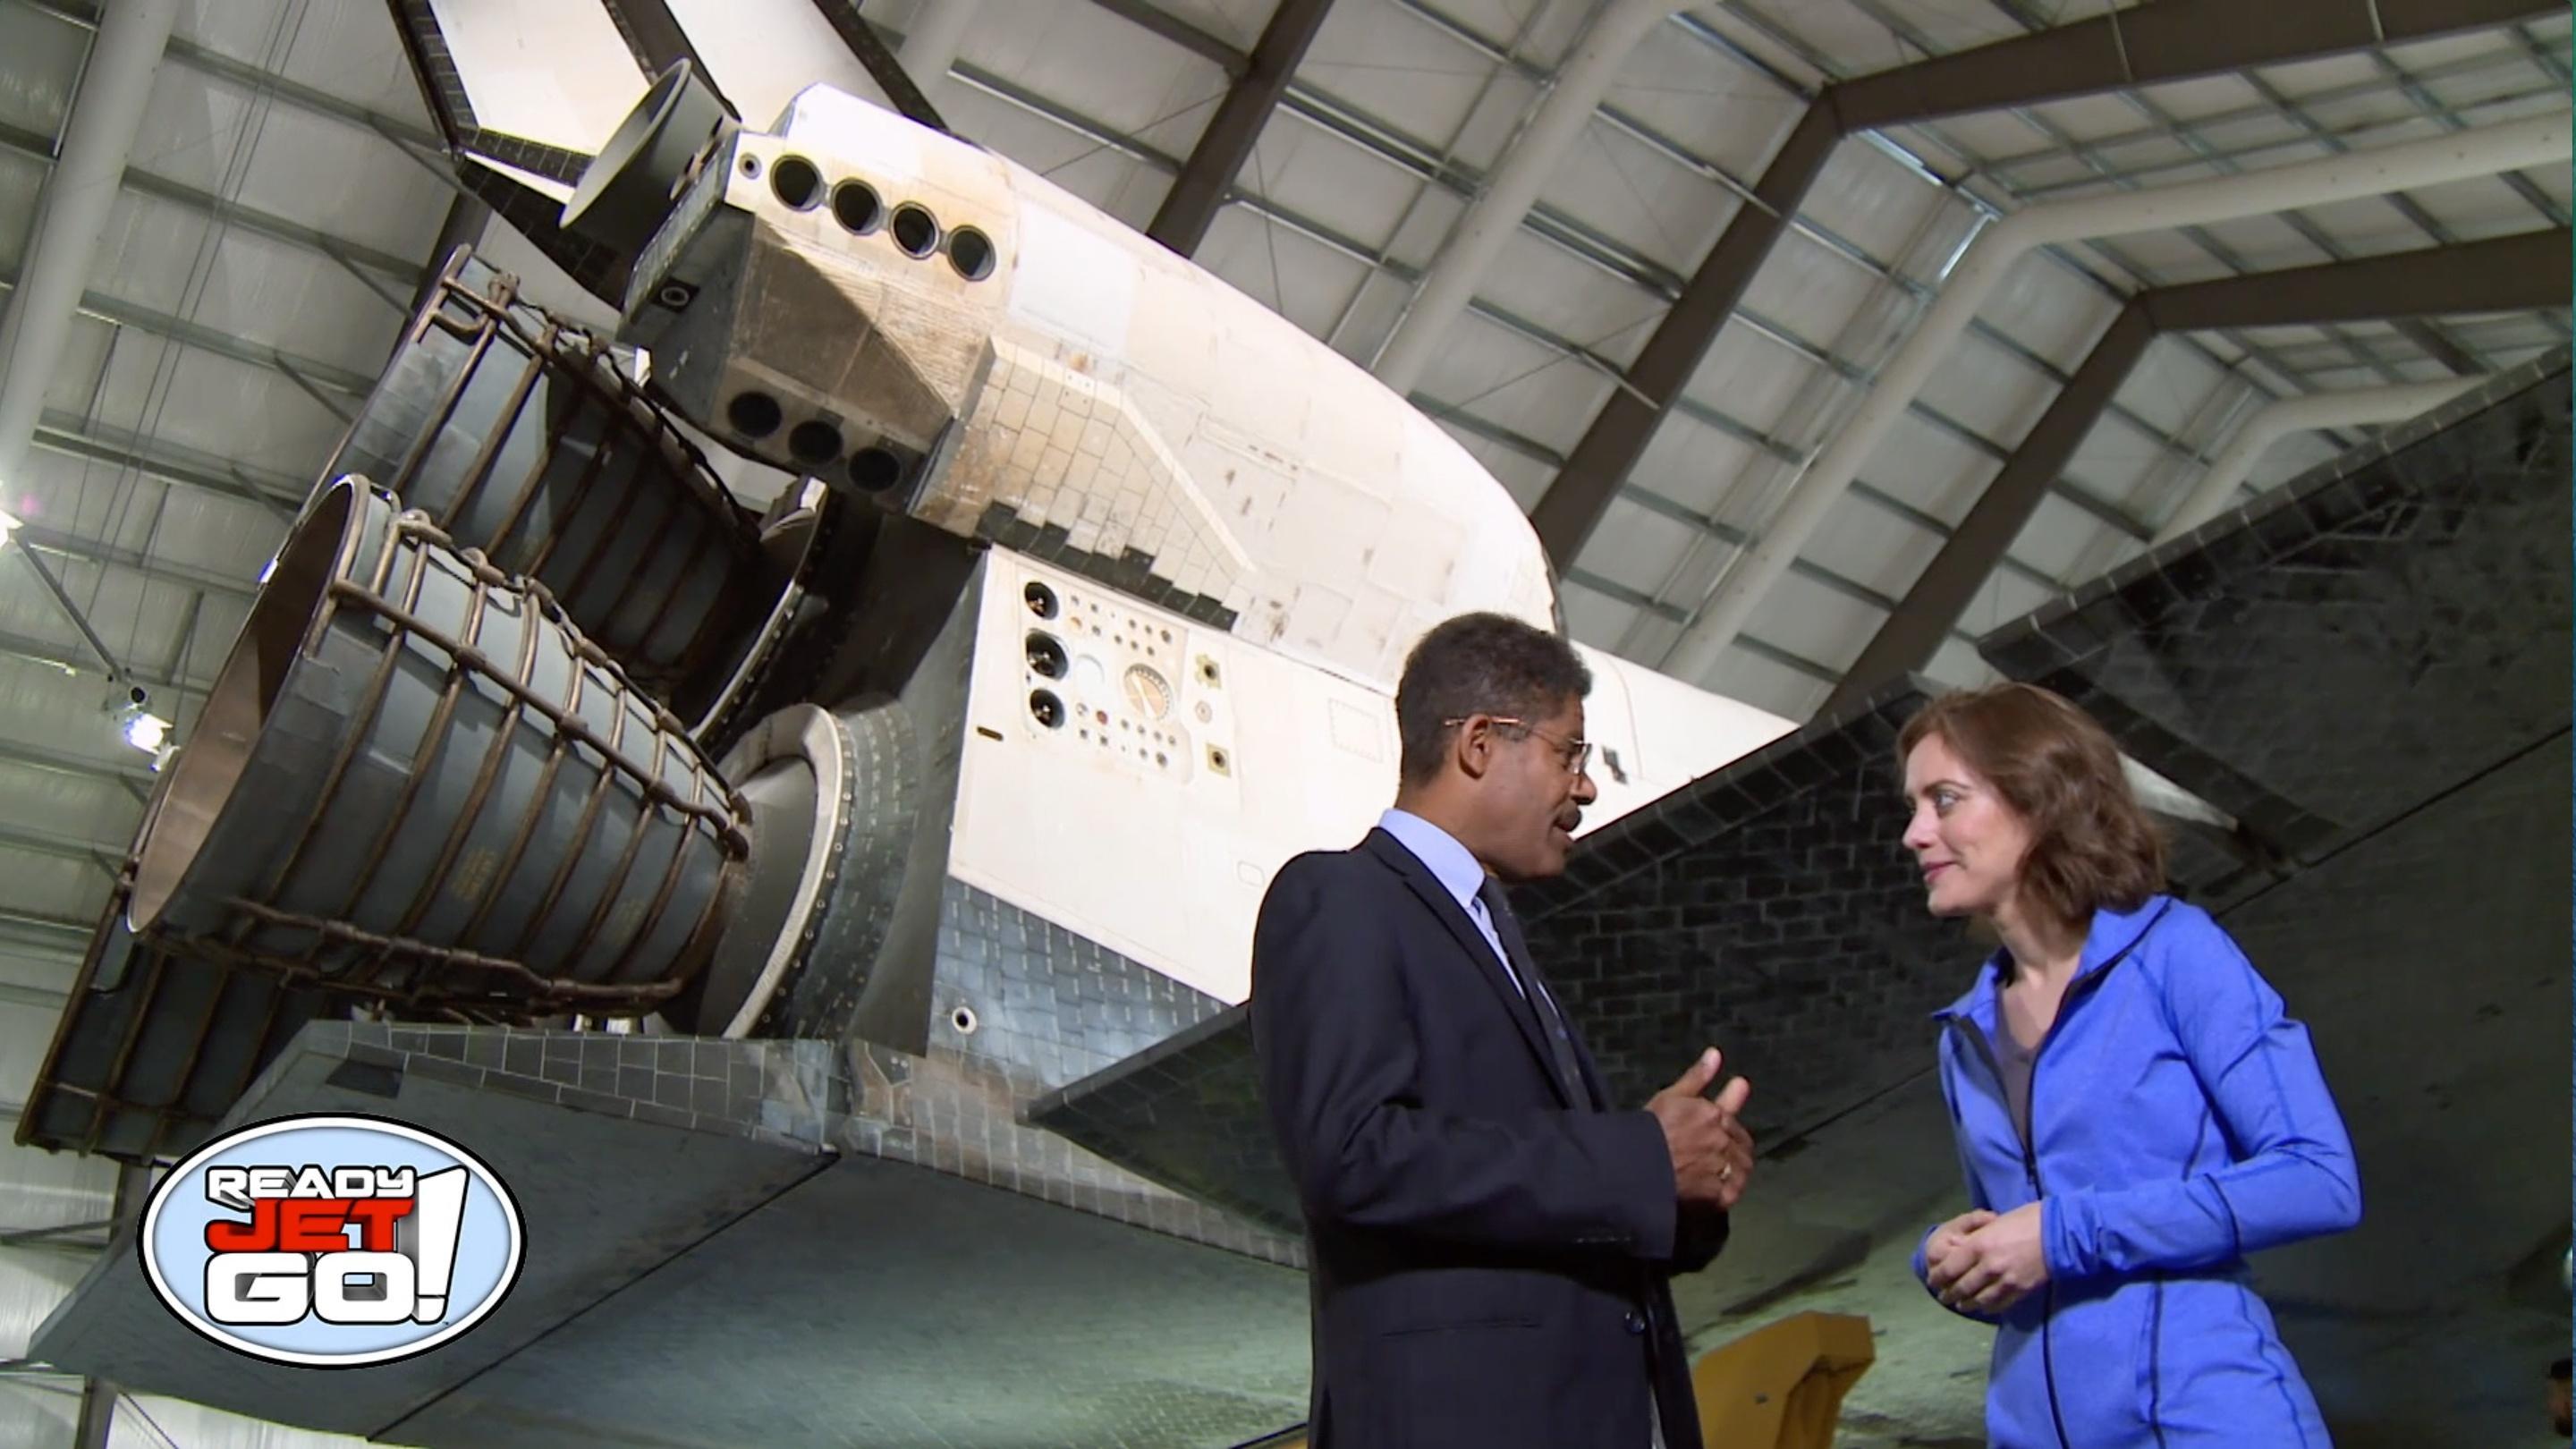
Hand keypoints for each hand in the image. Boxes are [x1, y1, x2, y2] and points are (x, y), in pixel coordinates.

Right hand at [1648, 1048, 1754, 1209]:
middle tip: (1719, 1152)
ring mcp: (1722, 1168)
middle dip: (1734, 1144)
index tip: (1734, 1114)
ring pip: (1740, 1168)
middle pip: (1739, 1143)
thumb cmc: (1651, 1128)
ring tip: (1721, 1173)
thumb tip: (1715, 1053)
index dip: (1732, 1116)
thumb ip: (1697, 1076)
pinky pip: (1732, 1192)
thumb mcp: (1672, 1096)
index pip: (1731, 1115)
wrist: (1639, 1165)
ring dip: (1735, 1168)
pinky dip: (1727, 1190)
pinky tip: (1718, 1191)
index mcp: (1713, 1114)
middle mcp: (1723, 1140)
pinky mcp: (1718, 1195)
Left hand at [1935, 1202, 2048, 1314]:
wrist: (2060, 1232)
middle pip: (1961, 1287)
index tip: (1933, 1281)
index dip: (1938, 1277)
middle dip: (1950, 1294)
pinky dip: (1988, 1307)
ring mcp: (2005, 1281)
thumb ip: (1977, 1239)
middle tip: (1944, 1297)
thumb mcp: (1994, 1224)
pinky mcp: (2021, 1291)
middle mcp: (1988, 1266)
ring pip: (1979, 1299)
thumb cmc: (2027, 1220)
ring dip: (1967, 1304)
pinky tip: (1984, 1307)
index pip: (1949, 1268)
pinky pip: (1999, 1304)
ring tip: (1961, 1305)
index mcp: (1979, 1245)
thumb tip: (1962, 1249)